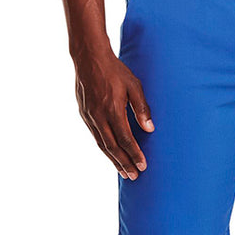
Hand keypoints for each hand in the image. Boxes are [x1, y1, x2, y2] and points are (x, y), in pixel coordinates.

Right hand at [73, 46, 153, 180]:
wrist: (89, 58)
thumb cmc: (115, 70)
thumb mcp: (133, 85)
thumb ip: (142, 108)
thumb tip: (150, 129)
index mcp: (113, 109)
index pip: (126, 139)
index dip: (134, 154)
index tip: (143, 165)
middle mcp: (99, 116)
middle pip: (112, 147)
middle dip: (124, 163)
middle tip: (134, 176)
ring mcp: (89, 116)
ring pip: (102, 144)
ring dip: (113, 160)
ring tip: (123, 172)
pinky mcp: (84, 114)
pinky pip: (95, 136)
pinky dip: (104, 148)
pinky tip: (110, 154)